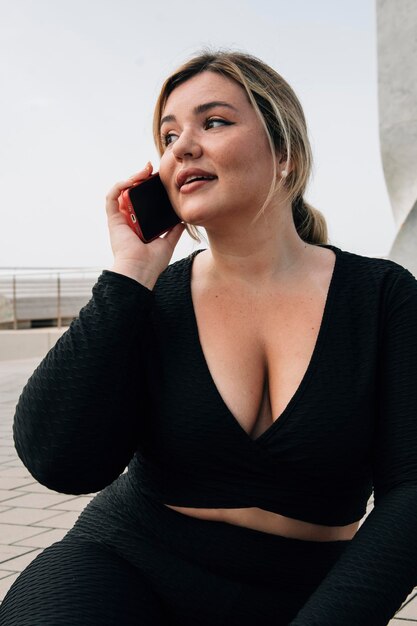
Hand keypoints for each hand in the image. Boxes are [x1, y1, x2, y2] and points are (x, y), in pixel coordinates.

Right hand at [106, 163, 184, 287]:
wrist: (140, 271)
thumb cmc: (152, 263)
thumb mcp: (168, 243)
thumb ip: (174, 231)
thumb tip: (183, 219)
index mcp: (140, 225)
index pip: (143, 201)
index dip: (149, 188)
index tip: (160, 179)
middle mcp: (128, 220)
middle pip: (132, 193)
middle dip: (141, 178)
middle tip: (152, 169)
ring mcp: (120, 219)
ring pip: (122, 192)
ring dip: (131, 178)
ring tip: (144, 171)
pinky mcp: (113, 220)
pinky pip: (111, 197)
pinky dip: (119, 186)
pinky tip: (131, 180)